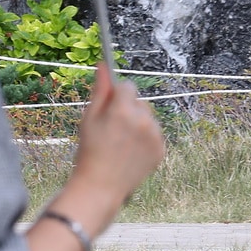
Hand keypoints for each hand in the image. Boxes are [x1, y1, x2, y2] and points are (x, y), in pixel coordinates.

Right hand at [69, 62, 165, 222]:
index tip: (109, 110)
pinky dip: (145, 139)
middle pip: (139, 102)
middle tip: (112, 130)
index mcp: (122, 109)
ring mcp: (154, 135)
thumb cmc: (90, 151)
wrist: (100, 187)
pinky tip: (131, 152)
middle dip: (128, 110)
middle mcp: (143, 119)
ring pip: (148, 117)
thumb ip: (100, 90)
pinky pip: (154, 134)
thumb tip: (103, 64)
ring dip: (138, 124)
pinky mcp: (161, 149)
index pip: (127, 87)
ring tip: (121, 144)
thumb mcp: (89, 118)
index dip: (116, 97)